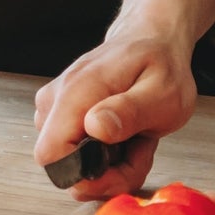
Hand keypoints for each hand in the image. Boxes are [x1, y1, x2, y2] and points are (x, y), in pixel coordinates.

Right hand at [32, 22, 198, 200]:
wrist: (153, 40)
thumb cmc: (160, 64)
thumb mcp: (163, 92)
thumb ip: (129, 111)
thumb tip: (94, 127)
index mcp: (78, 91)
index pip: (51, 154)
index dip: (85, 174)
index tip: (119, 165)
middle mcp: (58, 99)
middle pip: (62, 167)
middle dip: (105, 173)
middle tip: (138, 150)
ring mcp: (56, 108)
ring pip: (73, 165)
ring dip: (111, 166)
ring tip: (136, 138)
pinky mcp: (61, 117)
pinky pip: (78, 156)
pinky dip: (107, 157)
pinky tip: (126, 137)